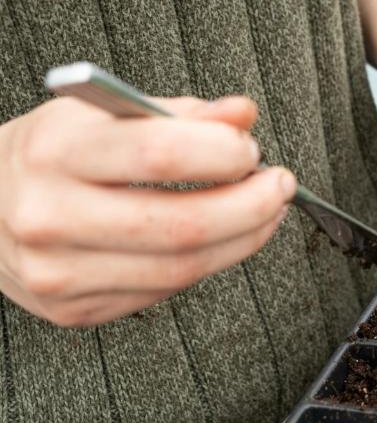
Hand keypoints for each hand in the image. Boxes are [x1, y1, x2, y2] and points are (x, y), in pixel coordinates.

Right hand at [0, 96, 294, 326]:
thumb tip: (243, 116)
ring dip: (243, 240)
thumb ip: (181, 113)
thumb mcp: (105, 114)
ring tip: (264, 213)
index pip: (160, 154)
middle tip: (279, 187)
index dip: (224, 153)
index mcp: (57, 151)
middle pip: (182, 226)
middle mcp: (52, 216)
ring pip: (182, 270)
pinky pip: (164, 292)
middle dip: (252, 207)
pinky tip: (219, 240)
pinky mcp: (74, 309)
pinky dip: (206, 264)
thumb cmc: (52, 153)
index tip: (251, 149)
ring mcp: (60, 272)